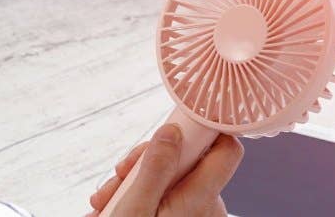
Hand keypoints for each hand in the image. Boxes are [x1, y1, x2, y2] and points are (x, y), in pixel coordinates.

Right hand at [87, 124, 243, 216]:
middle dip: (147, 162)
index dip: (204, 130)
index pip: (227, 149)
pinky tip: (116, 208)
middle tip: (118, 176)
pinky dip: (141, 196)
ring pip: (171, 177)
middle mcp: (205, 209)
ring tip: (108, 200)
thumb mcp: (133, 205)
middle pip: (186, 161)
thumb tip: (173, 132)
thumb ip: (156, 166)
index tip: (173, 126)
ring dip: (135, 181)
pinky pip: (167, 195)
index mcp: (200, 201)